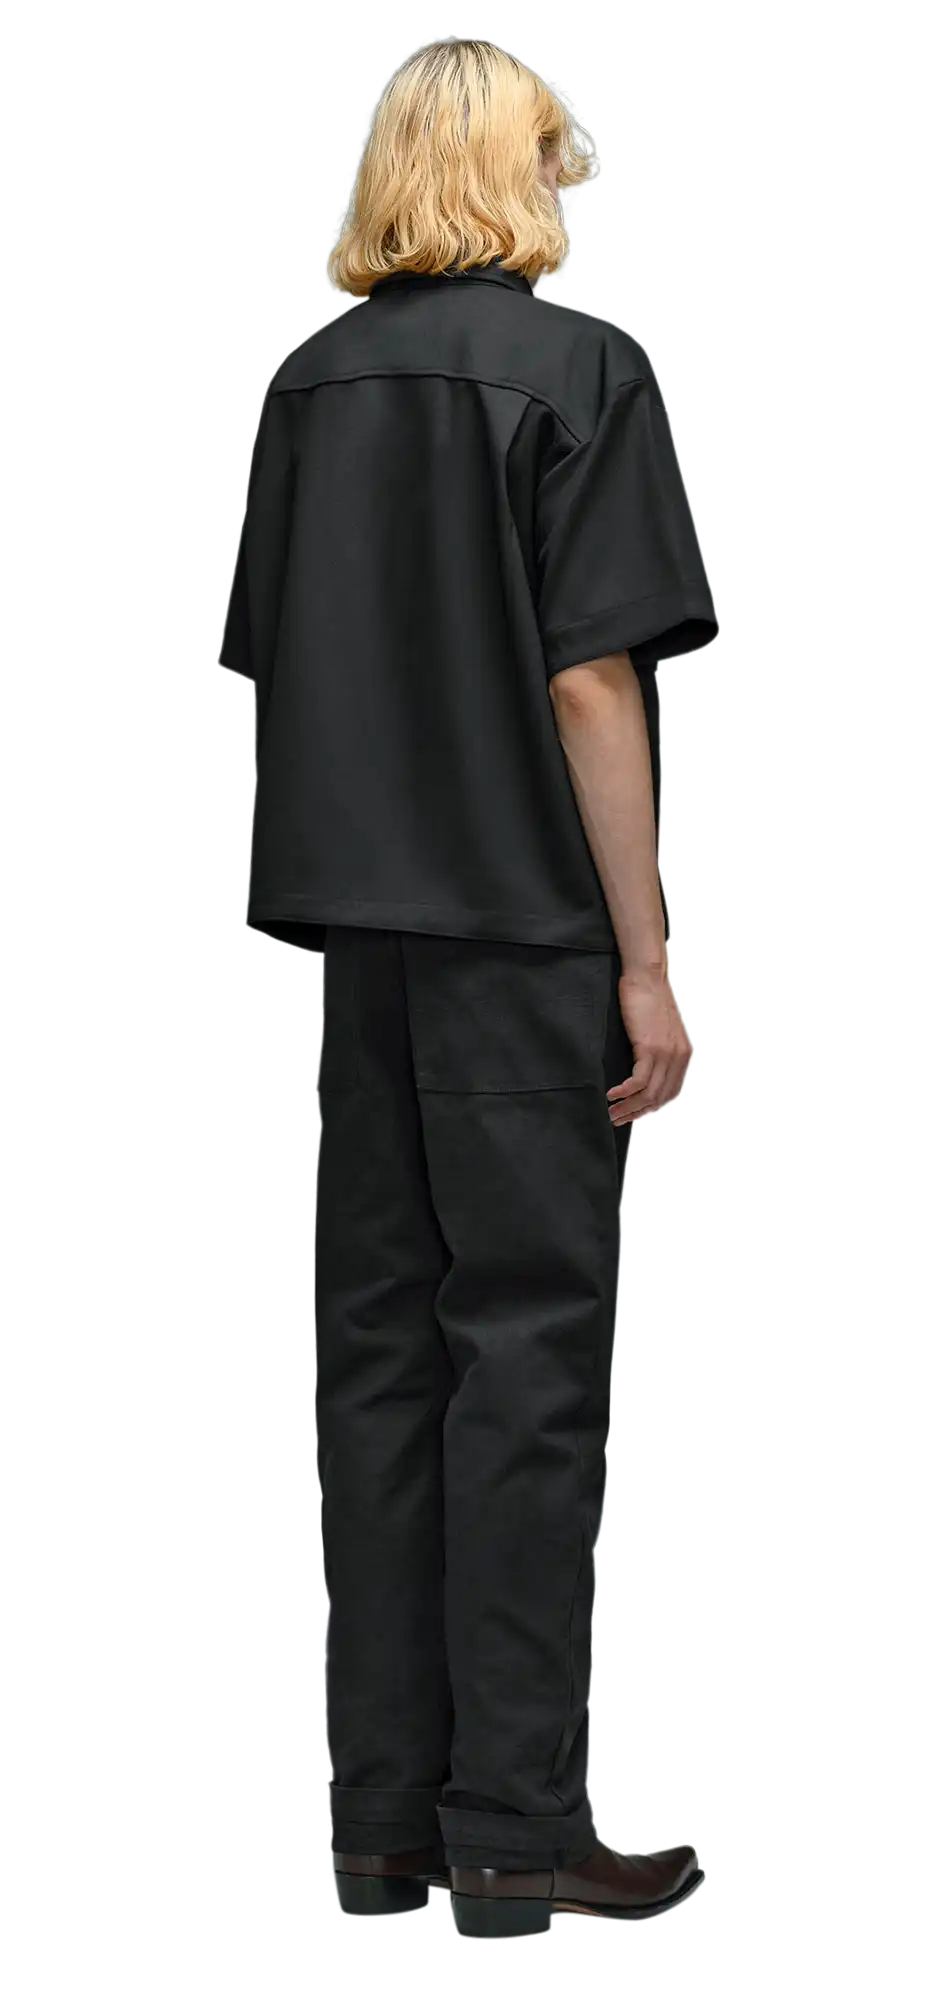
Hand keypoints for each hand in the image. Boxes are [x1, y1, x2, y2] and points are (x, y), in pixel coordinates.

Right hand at [607, 966, 693, 1125]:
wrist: (646, 977)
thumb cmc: (647, 998)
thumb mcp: (658, 1029)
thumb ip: (656, 1051)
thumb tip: (640, 1071)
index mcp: (682, 1054)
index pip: (669, 1093)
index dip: (650, 1108)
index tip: (632, 1113)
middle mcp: (678, 1057)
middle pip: (659, 1098)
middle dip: (636, 1113)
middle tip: (617, 1119)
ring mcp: (665, 1053)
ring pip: (649, 1094)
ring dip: (628, 1107)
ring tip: (611, 1112)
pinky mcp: (650, 1047)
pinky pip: (638, 1081)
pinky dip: (624, 1092)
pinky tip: (612, 1094)